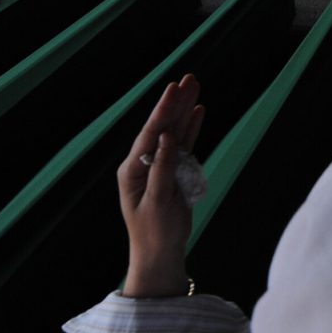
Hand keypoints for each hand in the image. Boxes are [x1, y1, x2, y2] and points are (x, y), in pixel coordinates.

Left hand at [118, 74, 204, 297]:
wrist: (160, 254)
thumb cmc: (156, 233)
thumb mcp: (159, 202)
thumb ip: (163, 168)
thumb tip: (167, 138)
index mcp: (133, 170)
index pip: (150, 134)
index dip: (163, 110)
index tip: (173, 89)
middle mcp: (144, 164)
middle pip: (162, 127)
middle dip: (175, 103)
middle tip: (189, 78)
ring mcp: (159, 167)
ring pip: (175, 133)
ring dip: (185, 111)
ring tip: (195, 88)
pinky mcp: (173, 173)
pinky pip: (184, 146)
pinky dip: (191, 129)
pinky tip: (197, 112)